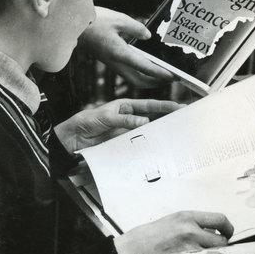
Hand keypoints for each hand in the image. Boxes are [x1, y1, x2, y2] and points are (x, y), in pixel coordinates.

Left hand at [54, 98, 182, 151]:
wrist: (73, 138)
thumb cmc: (88, 121)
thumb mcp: (106, 117)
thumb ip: (125, 120)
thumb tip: (145, 121)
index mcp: (126, 106)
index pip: (149, 105)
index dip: (164, 106)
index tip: (178, 107)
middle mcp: (129, 118)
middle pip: (151, 118)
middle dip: (166, 119)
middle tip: (181, 122)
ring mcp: (127, 131)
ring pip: (146, 132)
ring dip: (157, 134)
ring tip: (172, 136)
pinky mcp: (123, 143)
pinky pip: (137, 144)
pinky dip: (145, 146)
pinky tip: (154, 148)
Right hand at [78, 7, 173, 87]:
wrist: (72, 27)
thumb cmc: (94, 22)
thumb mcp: (119, 19)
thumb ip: (136, 28)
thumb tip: (148, 36)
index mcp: (120, 53)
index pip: (145, 68)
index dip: (161, 73)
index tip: (174, 75)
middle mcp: (116, 62)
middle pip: (140, 81)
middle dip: (157, 83)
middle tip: (173, 79)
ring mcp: (112, 64)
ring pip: (133, 79)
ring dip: (149, 80)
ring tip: (164, 76)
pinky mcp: (110, 61)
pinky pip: (128, 73)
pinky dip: (141, 74)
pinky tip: (148, 67)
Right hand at [114, 211, 233, 253]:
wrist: (129, 252)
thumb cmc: (146, 238)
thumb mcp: (171, 221)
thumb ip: (191, 224)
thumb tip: (210, 230)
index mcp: (186, 217)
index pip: (219, 219)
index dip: (227, 227)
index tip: (227, 231)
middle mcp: (190, 231)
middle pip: (221, 239)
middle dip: (220, 245)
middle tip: (216, 247)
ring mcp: (188, 249)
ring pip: (213, 253)